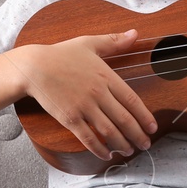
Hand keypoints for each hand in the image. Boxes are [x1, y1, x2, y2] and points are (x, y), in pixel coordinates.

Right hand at [14, 29, 157, 157]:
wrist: (33, 67)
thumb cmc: (60, 54)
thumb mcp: (89, 43)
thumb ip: (114, 41)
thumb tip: (135, 34)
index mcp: (106, 76)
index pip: (132, 100)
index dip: (145, 117)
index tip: (152, 127)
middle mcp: (98, 94)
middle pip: (125, 119)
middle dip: (138, 135)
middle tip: (145, 145)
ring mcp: (84, 107)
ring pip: (109, 131)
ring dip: (122, 144)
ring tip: (129, 151)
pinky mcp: (70, 118)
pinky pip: (88, 138)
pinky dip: (99, 149)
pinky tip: (106, 154)